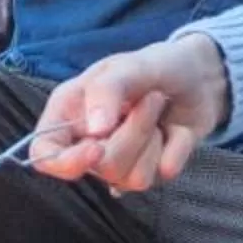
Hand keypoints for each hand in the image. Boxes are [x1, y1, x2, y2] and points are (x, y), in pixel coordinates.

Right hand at [30, 37, 228, 192]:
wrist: (198, 76)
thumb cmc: (153, 66)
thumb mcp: (127, 66)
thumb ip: (106, 91)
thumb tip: (96, 131)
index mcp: (69, 115)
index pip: (44, 155)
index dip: (64, 162)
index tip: (96, 148)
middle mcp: (90, 143)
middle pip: (102, 166)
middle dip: (134, 132)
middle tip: (149, 99)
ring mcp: (121, 162)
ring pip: (132, 177)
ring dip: (154, 138)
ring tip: (157, 109)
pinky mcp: (151, 171)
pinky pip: (162, 175)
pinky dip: (176, 147)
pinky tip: (175, 130)